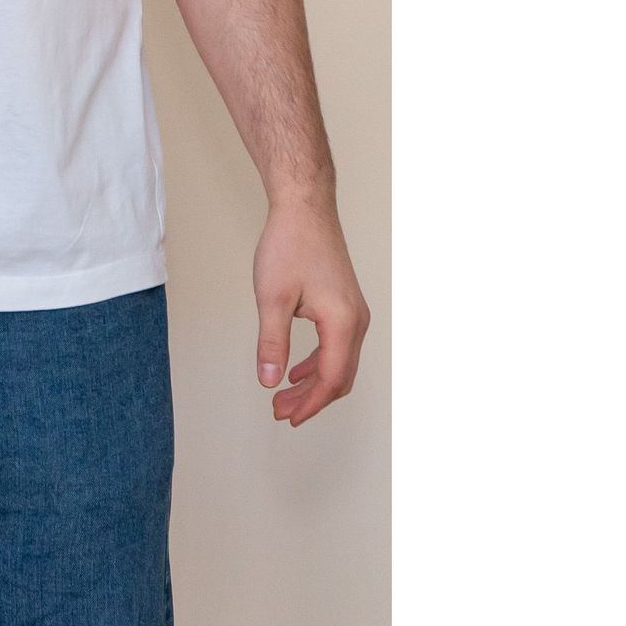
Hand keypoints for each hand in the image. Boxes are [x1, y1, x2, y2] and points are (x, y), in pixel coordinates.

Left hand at [252, 191, 370, 426]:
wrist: (304, 208)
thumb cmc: (291, 245)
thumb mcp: (272, 299)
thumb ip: (272, 343)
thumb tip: (269, 380)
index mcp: (342, 323)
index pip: (330, 379)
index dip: (310, 404)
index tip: (288, 417)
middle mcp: (356, 321)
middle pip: (339, 375)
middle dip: (311, 399)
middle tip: (281, 411)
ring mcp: (353, 312)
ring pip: (339, 362)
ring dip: (313, 382)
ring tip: (284, 396)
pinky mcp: (344, 303)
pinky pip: (337, 345)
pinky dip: (317, 362)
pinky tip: (296, 368)